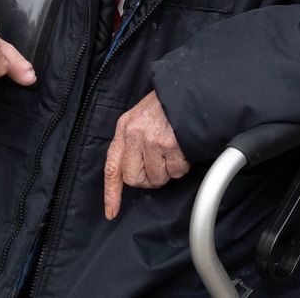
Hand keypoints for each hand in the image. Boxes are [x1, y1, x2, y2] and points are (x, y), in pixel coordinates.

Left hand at [103, 92, 190, 219]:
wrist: (188, 87)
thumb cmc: (166, 104)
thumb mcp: (140, 116)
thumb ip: (132, 142)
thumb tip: (130, 172)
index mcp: (124, 128)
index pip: (112, 167)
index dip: (111, 193)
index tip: (112, 212)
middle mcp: (134, 134)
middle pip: (135, 179)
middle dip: (149, 179)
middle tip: (160, 166)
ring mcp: (152, 139)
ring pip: (157, 178)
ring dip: (168, 171)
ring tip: (173, 151)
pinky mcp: (170, 143)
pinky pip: (176, 171)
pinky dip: (182, 165)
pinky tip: (183, 149)